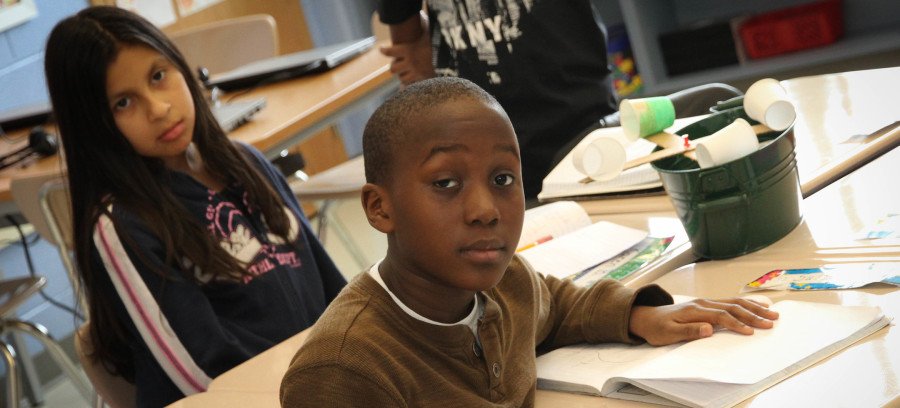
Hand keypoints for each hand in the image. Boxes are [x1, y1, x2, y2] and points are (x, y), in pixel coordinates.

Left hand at [379, 18, 434, 84]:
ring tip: (408, 71)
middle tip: (399, 63)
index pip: (390, 51)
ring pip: (402, 78)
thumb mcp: (429, 33)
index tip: (382, 49)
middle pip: (393, 68)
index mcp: (409, 49)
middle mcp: (410, 62)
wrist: (451, 57)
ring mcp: (416, 72)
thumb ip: (423, 27)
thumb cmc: (439, 43)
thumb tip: (422, 16)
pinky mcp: (423, 79)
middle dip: (395, 66)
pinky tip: (414, 79)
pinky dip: (412, 83)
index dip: (385, 51)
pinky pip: (412, 85)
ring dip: (403, 75)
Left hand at [628, 298, 778, 345]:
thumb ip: (689, 331)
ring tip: (773, 314)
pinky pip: (730, 302)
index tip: (751, 332)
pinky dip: (747, 303)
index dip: (737, 324)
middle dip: (753, 315)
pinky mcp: (707, 304)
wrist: (647, 317)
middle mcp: (703, 303)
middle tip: (771, 323)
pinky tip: (759, 305)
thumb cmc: (657, 328)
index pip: (721, 317)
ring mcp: (706, 302)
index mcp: (695, 311)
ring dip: (754, 308)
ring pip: (734, 302)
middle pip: (732, 307)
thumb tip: (709, 329)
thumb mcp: (668, 334)